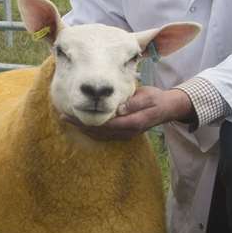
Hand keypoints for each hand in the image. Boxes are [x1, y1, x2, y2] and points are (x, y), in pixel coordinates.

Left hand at [66, 85, 191, 139]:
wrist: (168, 108)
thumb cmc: (157, 99)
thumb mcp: (148, 96)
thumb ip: (134, 103)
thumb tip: (119, 109)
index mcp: (133, 123)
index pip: (105, 125)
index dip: (87, 122)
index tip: (72, 115)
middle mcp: (128, 131)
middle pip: (100, 132)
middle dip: (80, 125)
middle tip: (63, 117)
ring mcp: (126, 134)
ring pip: (101, 135)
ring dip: (84, 129)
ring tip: (68, 120)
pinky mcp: (124, 132)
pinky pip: (105, 135)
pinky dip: (92, 131)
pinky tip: (82, 124)